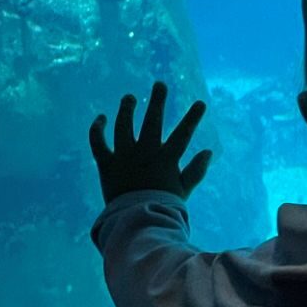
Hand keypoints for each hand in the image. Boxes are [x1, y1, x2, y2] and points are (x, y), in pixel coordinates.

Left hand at [89, 81, 213, 204]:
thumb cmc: (163, 207)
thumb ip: (196, 170)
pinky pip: (98, 142)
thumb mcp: (184, 190)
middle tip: (159, 84)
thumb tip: (209, 152)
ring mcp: (124, 156)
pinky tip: (101, 117)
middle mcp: (145, 152)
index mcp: (166, 158)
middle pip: (152, 120)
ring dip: (127, 109)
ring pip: (124, 125)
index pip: (183, 133)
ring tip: (129, 97)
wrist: (135, 221)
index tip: (200, 103)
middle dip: (157, 100)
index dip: (192, 117)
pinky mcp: (106, 164)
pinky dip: (98, 129)